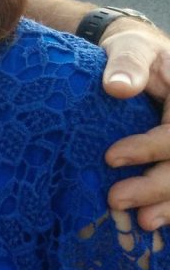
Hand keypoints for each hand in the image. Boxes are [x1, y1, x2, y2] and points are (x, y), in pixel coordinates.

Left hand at [101, 20, 169, 228]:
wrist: (138, 59)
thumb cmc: (134, 52)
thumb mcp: (131, 48)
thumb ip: (128, 64)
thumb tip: (118, 88)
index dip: (150, 148)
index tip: (111, 158)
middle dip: (157, 186)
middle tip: (117, 199)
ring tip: (142, 222)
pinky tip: (154, 220)